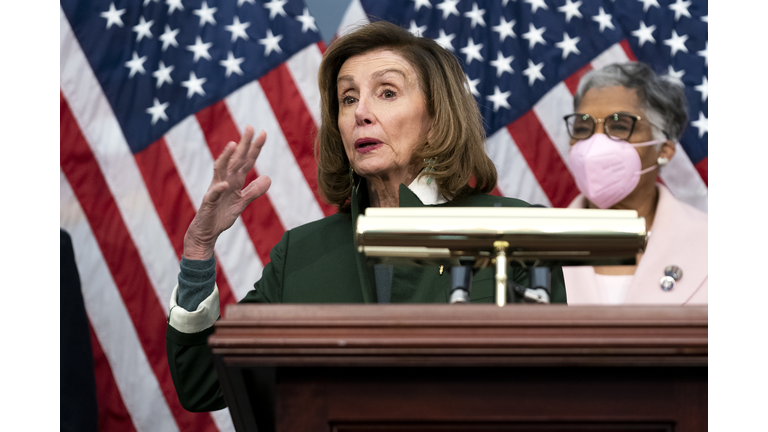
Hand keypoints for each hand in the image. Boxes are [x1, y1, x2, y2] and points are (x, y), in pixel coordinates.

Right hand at [183, 125, 271, 259]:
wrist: (206, 231)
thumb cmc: (221, 215)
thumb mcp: (242, 202)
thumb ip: (254, 190)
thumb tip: (268, 178)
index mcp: (234, 180)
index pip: (246, 161)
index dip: (255, 148)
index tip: (263, 132)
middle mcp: (224, 180)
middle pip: (235, 160)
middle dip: (243, 144)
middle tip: (250, 127)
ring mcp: (216, 190)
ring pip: (220, 170)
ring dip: (226, 158)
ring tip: (234, 145)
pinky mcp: (209, 203)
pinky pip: (213, 194)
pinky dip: (218, 188)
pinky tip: (225, 184)